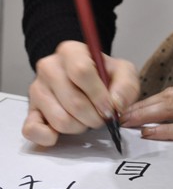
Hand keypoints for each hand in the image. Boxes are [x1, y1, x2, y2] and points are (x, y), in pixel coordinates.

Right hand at [22, 40, 139, 146]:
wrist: (87, 80)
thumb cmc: (105, 75)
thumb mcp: (124, 72)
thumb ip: (126, 85)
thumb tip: (115, 104)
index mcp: (71, 51)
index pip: (81, 71)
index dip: (99, 95)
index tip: (110, 108)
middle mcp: (49, 67)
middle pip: (73, 100)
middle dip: (94, 117)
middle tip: (102, 117)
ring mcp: (37, 88)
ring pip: (60, 119)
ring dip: (80, 127)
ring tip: (87, 120)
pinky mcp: (30, 109)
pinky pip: (32, 129)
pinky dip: (49, 136)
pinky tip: (61, 133)